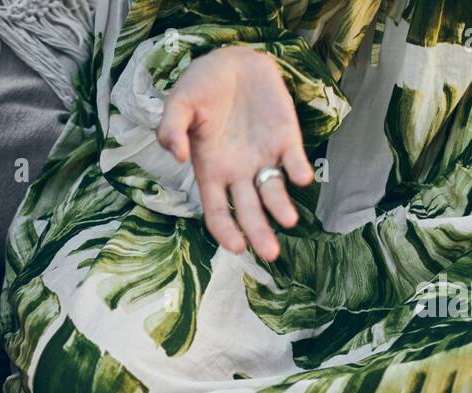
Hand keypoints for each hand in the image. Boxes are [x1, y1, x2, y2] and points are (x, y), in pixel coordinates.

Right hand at [157, 45, 313, 259]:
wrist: (231, 60)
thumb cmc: (200, 87)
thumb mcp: (178, 104)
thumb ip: (171, 129)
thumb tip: (176, 156)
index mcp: (211, 171)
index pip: (217, 211)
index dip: (226, 231)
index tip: (236, 246)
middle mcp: (238, 172)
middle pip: (249, 212)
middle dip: (259, 234)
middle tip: (271, 253)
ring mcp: (263, 157)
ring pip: (273, 192)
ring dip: (281, 208)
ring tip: (289, 220)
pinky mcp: (285, 138)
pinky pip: (294, 160)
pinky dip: (298, 169)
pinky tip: (300, 176)